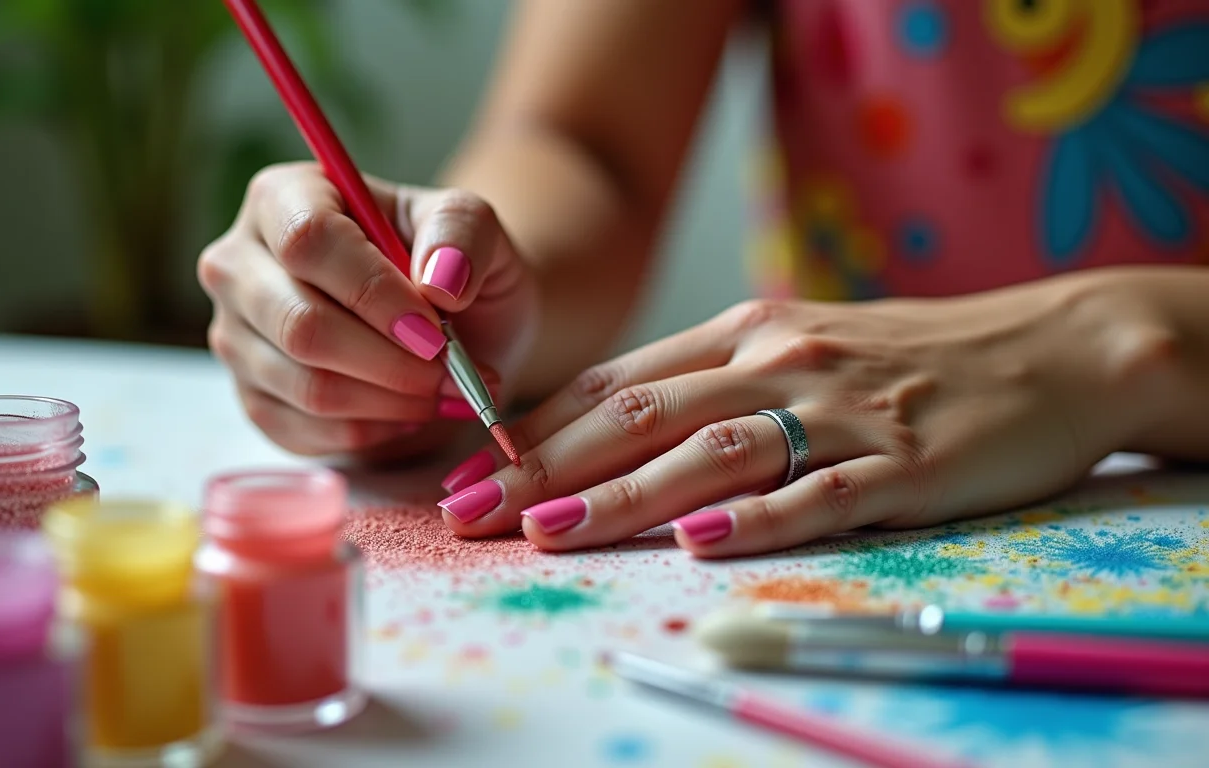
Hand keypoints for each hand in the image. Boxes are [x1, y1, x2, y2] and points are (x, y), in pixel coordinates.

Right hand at [198, 162, 536, 455]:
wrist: (459, 328)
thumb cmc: (456, 268)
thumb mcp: (475, 229)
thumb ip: (462, 232)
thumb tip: (438, 281)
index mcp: (285, 198)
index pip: (308, 241)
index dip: (374, 292)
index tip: (434, 328)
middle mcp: (240, 264)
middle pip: (299, 323)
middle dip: (389, 359)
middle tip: (449, 370)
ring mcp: (236, 336)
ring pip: (306, 386)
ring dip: (391, 399)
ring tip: (442, 388)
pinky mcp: (252, 399)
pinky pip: (308, 430)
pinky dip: (374, 429)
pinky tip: (408, 408)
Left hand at [437, 278, 1168, 555]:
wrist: (1051, 347)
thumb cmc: (908, 357)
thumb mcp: (798, 347)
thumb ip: (711, 385)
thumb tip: (608, 429)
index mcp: (744, 334)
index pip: (616, 384)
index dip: (533, 432)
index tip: (468, 473)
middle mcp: (778, 361)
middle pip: (640, 416)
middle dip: (544, 469)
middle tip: (471, 513)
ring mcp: (839, 410)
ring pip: (711, 451)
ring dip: (623, 492)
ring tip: (550, 531)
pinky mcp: (902, 462)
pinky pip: (819, 491)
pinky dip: (756, 515)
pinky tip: (700, 538)